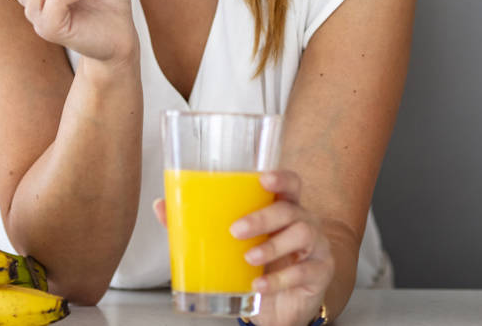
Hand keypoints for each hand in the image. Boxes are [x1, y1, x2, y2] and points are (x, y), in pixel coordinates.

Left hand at [153, 170, 333, 325]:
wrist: (284, 303)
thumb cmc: (259, 262)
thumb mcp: (232, 243)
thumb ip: (199, 223)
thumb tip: (161, 205)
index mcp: (283, 206)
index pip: (290, 182)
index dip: (280, 176)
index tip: (262, 177)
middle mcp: (303, 220)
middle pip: (291, 207)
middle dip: (263, 216)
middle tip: (236, 229)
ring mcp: (315, 246)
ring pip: (302, 234)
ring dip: (271, 246)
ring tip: (248, 257)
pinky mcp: (320, 273)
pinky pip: (304, 272)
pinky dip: (278, 279)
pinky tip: (258, 286)